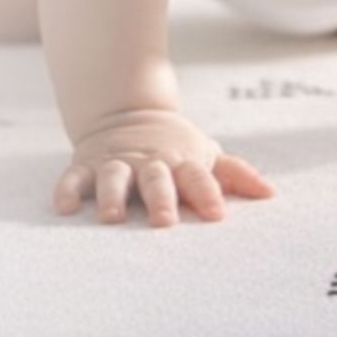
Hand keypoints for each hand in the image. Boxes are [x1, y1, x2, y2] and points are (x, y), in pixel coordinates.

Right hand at [52, 108, 276, 226]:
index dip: (209, 194)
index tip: (218, 216)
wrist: (128, 113)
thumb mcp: (205, 154)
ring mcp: (117, 162)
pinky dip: (67, 190)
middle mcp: (149, 162)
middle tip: (165, 223)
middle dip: (161, 199)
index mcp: (180, 162)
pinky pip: (74, 178)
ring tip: (112, 217)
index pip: (198, 177)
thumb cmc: (175, 148)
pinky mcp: (87, 164)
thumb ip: (235, 174)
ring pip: (114, 177)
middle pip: (157, 179)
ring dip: (113, 195)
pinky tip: (64, 208)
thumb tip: (271, 194)